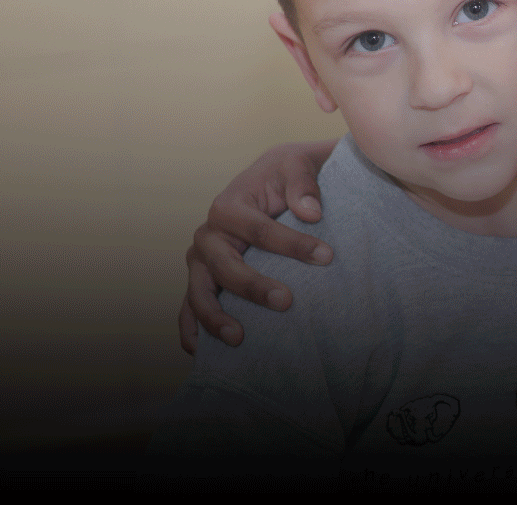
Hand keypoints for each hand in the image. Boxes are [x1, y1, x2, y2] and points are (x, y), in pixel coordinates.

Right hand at [177, 139, 334, 353]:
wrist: (275, 181)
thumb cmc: (287, 174)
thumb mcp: (298, 163)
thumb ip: (304, 183)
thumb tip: (311, 213)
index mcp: (228, 206)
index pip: (257, 229)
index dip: (291, 244)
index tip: (326, 257)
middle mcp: (208, 235)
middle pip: (222, 265)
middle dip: (252, 286)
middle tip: (287, 302)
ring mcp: (201, 261)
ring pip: (198, 292)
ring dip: (214, 317)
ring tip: (239, 338)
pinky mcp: (204, 281)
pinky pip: (189, 307)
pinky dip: (191, 329)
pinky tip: (199, 352)